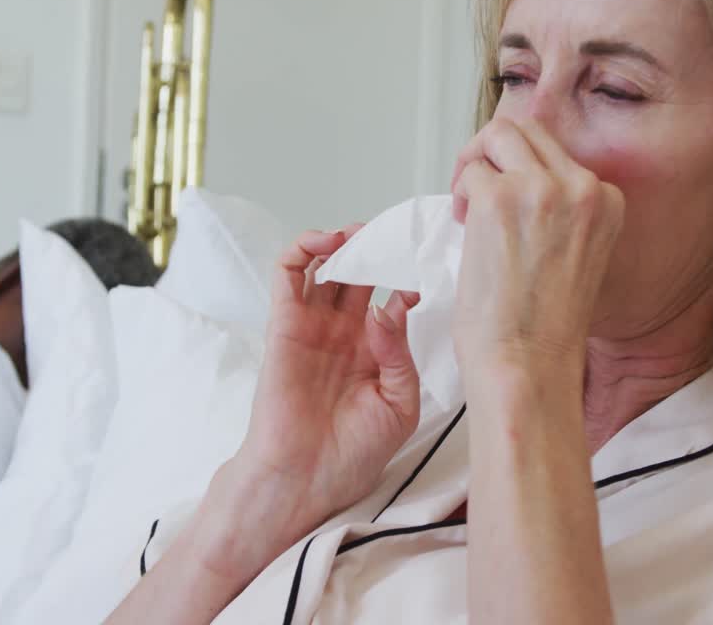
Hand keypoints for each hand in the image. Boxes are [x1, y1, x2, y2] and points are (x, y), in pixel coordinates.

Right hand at [235, 224, 421, 534]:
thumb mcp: (400, 406)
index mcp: (375, 350)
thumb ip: (401, 356)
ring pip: (325, 265)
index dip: (410, 277)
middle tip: (396, 235)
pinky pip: (288, 274)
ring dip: (342, 241)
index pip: (394, 296)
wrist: (307, 478)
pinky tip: (329, 243)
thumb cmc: (353, 453)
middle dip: (378, 248)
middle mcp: (345, 332)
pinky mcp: (284, 323)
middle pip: (361, 272)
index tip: (429, 266)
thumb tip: (388, 309)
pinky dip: (304, 248)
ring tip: (361, 234)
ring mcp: (314, 325)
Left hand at [450, 117, 624, 393]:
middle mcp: (582, 188)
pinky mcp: (499, 199)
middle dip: (495, 152)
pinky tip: (465, 228)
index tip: (511, 203)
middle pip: (528, 129)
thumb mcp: (576, 255)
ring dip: (475, 163)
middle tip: (475, 190)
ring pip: (499, 134)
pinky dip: (459, 193)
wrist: (528, 365)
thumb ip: (560, 213)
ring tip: (467, 205)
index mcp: (608, 201)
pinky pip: (470, 171)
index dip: (524, 171)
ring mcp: (542, 189)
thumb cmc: (544, 327)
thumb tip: (518, 182)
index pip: (559, 153)